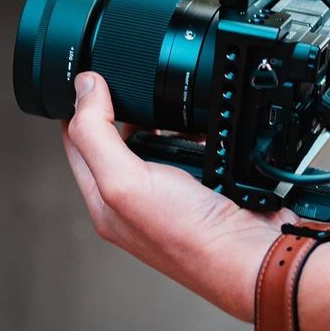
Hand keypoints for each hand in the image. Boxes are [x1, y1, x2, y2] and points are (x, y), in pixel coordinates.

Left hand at [63, 72, 329, 330]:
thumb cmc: (187, 234)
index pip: (77, 142)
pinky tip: (200, 122)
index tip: (92, 74)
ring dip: (160, 117)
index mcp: (103, 201)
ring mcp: (170, 193)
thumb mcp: (125, 180)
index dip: (79, 105)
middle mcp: (134, 199)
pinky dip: (194, 131)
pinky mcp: (202, 186)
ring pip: (155, 140)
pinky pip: (191, 148)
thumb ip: (97, 133)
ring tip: (164, 96)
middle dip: (120, 107)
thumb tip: (84, 86)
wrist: (252, 256)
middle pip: (115, 139)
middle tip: (129, 80)